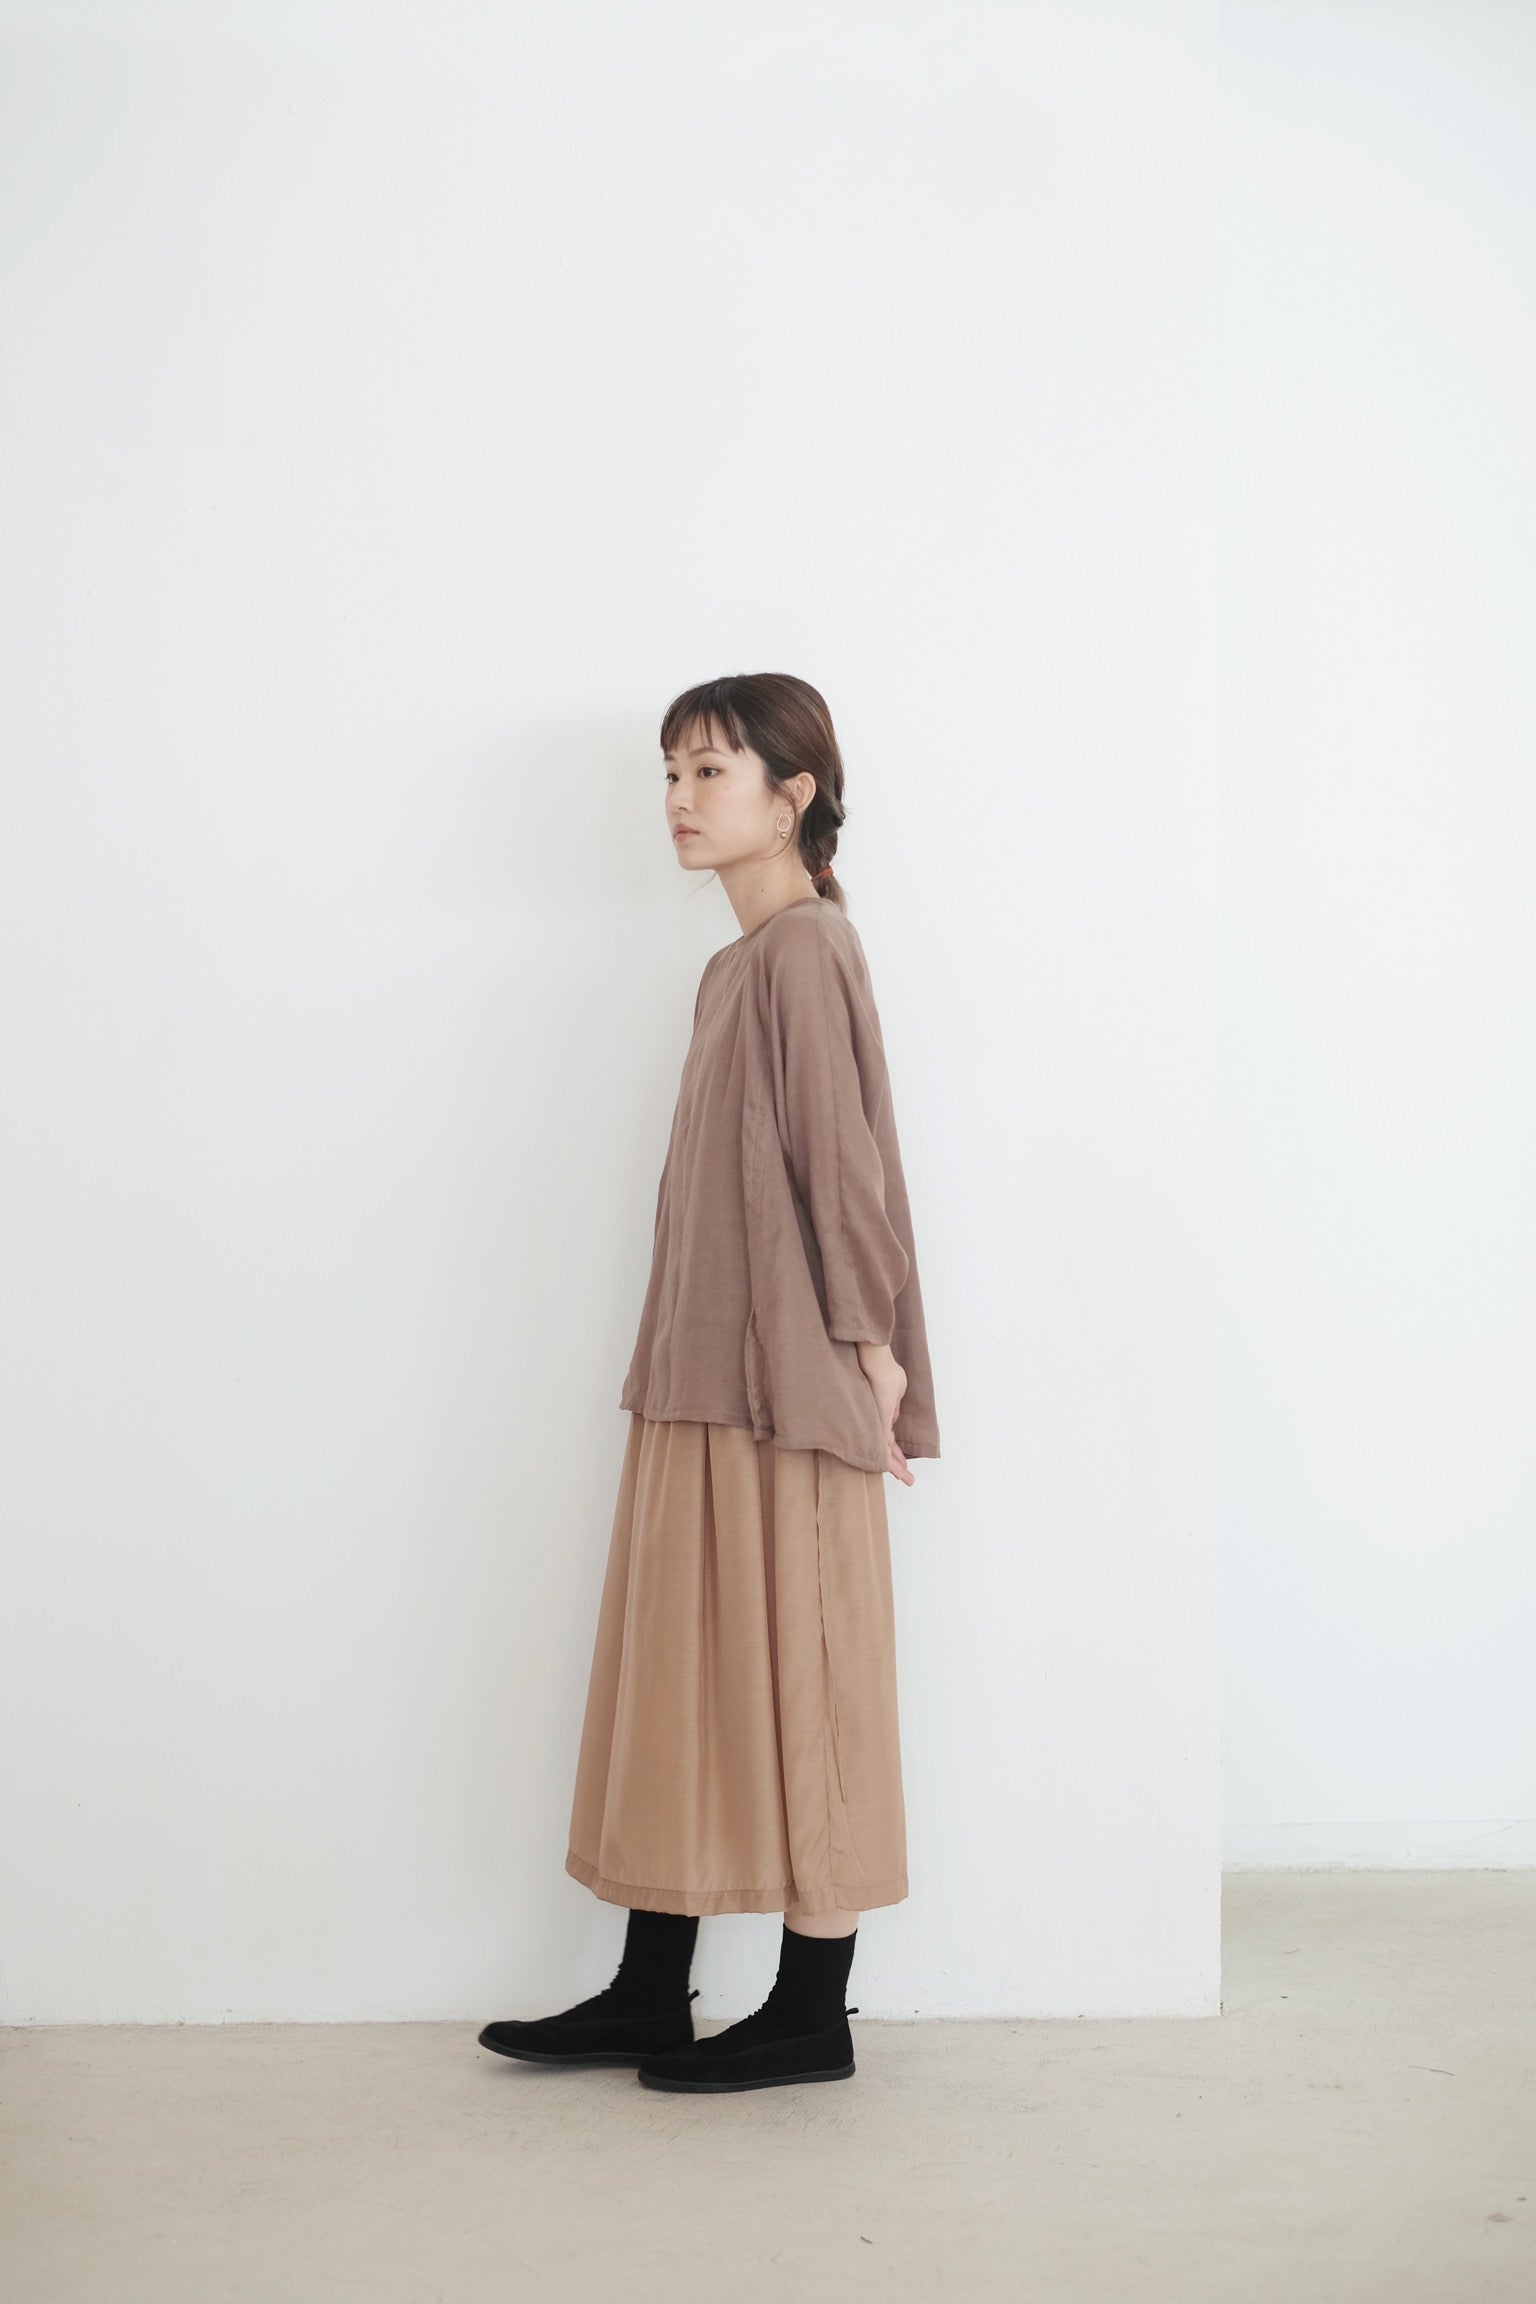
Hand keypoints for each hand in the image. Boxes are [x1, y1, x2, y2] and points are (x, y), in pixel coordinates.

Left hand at [854, 1341, 913, 1484]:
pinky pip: (883, 1448)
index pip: (890, 1440)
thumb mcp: (894, 1393)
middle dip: (899, 1466)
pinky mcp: (877, 1425)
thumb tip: (894, 1418)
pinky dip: (891, 1461)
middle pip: (888, 1451)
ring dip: (897, 1468)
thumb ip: (893, 1408)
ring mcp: (876, 1426)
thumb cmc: (885, 1371)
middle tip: (909, 1480)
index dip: (897, 1453)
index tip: (905, 1464)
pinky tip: (897, 1471)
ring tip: (908, 1481)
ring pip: (885, 1453)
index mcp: (883, 1416)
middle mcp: (877, 1424)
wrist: (876, 1363)